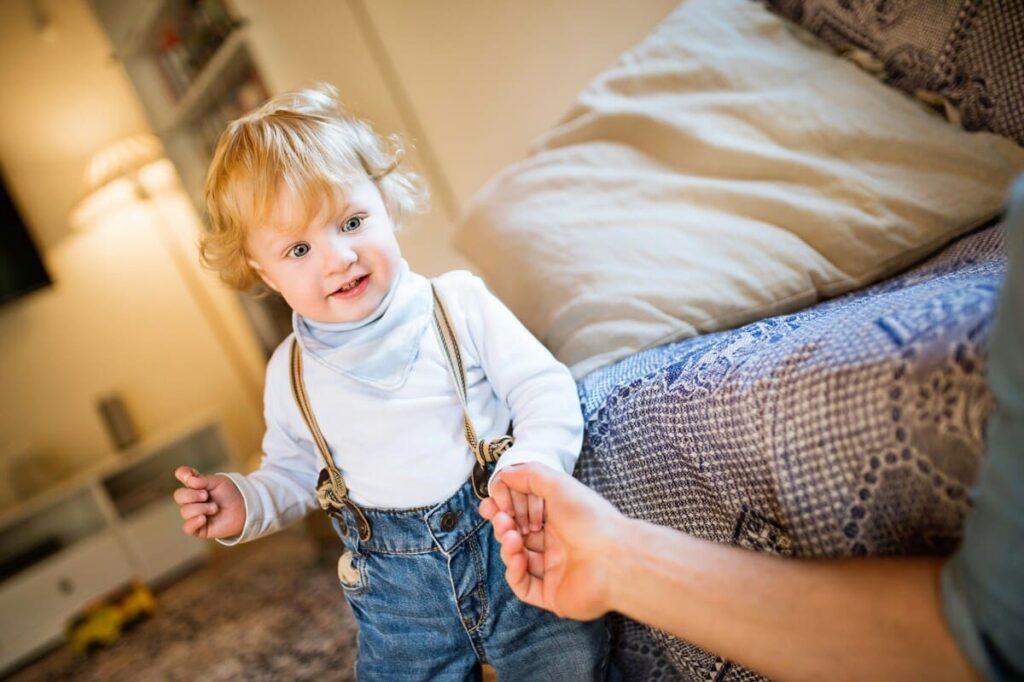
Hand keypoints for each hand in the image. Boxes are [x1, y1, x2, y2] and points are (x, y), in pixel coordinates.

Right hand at [173, 466, 245, 539]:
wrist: (244, 509)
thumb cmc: (230, 494)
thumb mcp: (218, 482)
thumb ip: (202, 480)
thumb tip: (188, 480)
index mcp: (196, 485)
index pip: (182, 475)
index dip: (183, 474)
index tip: (190, 476)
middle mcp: (191, 499)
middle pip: (179, 495)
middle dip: (191, 495)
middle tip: (206, 495)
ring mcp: (193, 514)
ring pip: (184, 511)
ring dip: (201, 508)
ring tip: (214, 508)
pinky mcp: (198, 528)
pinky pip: (187, 527)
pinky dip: (194, 522)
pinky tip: (203, 518)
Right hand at [480, 463, 624, 620]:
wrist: (615, 559)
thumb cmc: (591, 519)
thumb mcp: (559, 485)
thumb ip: (530, 475)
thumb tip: (505, 473)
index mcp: (560, 519)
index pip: (524, 512)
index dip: (507, 507)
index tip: (494, 502)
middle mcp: (557, 544)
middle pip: (518, 534)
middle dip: (504, 525)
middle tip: (500, 518)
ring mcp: (554, 570)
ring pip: (518, 559)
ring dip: (508, 546)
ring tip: (512, 536)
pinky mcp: (551, 595)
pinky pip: (524, 586)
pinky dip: (514, 572)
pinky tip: (518, 558)